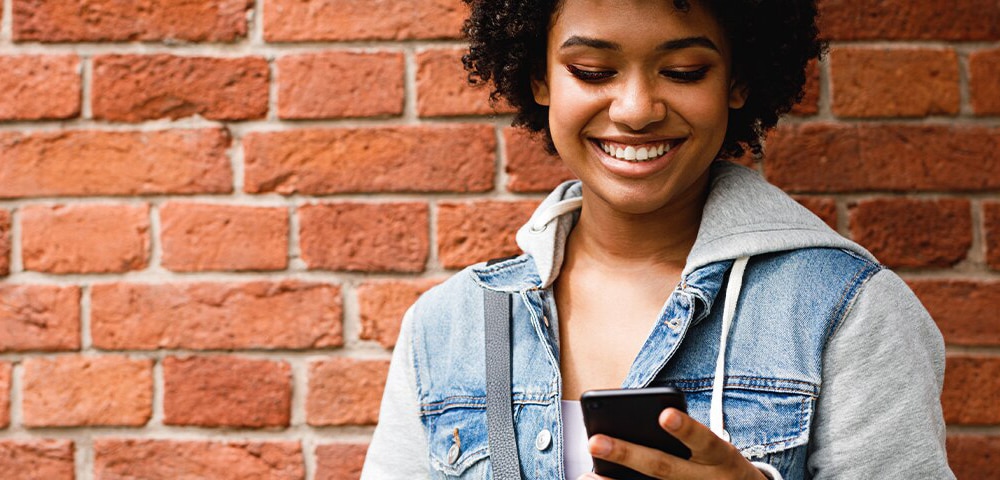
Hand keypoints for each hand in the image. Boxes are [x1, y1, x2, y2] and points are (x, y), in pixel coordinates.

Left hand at [579, 408, 765, 479]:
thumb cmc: (719, 463)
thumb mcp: (717, 448)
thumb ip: (687, 436)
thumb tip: (641, 423)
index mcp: (721, 457)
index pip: (705, 441)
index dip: (686, 429)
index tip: (664, 415)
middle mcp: (705, 479)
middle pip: (663, 468)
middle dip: (628, 454)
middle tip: (595, 441)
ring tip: (587, 474)